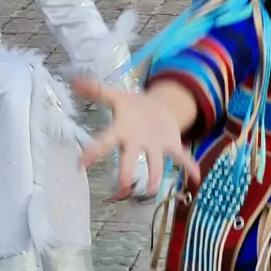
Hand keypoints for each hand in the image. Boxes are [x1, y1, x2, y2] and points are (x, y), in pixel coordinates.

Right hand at [73, 77, 200, 199]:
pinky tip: (197, 176)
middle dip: (126, 174)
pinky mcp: (171, 145)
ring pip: (155, 164)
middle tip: (123, 189)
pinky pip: (181, 157)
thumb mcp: (115, 95)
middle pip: (129, 161)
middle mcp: (137, 144)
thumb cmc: (132, 106)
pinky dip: (190, 166)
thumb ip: (96, 89)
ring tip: (153, 190)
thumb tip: (73, 79)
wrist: (155, 109)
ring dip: (155, 176)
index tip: (81, 164)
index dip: (93, 152)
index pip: (104, 142)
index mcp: (122, 132)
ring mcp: (155, 147)